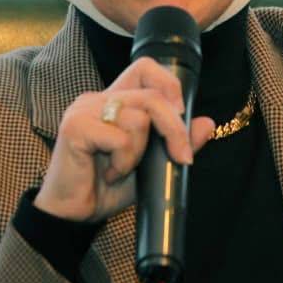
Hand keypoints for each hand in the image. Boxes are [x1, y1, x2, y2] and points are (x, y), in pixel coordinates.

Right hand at [34, 57, 215, 222]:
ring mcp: (84, 110)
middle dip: (175, 128)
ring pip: (139, 119)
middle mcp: (98, 99)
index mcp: (115, 100)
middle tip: (180, 158)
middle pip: (152, 95)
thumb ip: (177, 143)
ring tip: (121, 169)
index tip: (181, 116)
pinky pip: (120, 138)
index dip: (169, 85)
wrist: (75, 214)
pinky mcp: (75, 127)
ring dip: (139, 153)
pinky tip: (110, 175)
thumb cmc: (108, 187)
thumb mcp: (152, 165)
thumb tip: (207, 123)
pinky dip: (123, 162)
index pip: (145, 68)